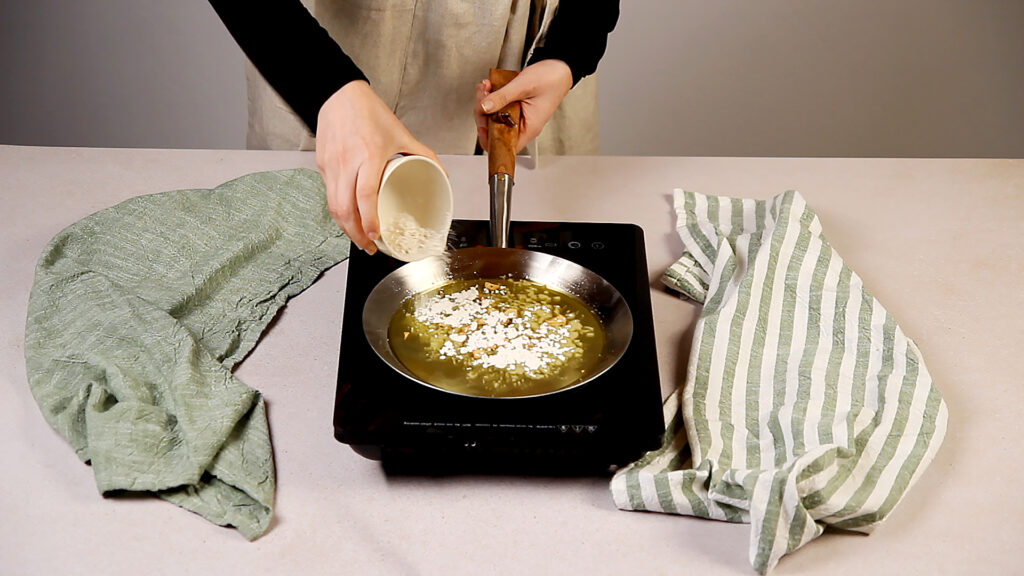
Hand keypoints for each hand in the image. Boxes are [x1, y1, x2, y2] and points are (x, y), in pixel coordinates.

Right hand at [316, 80, 439, 252]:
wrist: (338, 93)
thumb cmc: (368, 111)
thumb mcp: (400, 132)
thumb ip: (423, 153)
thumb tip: (440, 172)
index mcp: (368, 155)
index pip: (364, 195)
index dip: (368, 219)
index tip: (376, 235)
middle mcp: (346, 163)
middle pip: (343, 208)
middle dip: (355, 234)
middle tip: (369, 246)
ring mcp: (330, 165)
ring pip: (332, 205)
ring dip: (345, 227)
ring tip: (359, 238)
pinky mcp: (321, 165)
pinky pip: (328, 194)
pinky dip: (338, 210)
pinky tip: (349, 217)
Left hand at [474, 59, 573, 152]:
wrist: (560, 66)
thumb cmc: (552, 79)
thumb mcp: (523, 86)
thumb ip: (502, 97)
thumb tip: (484, 107)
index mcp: (529, 128)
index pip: (506, 146)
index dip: (490, 140)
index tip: (482, 125)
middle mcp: (522, 124)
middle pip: (495, 130)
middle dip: (484, 113)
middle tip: (483, 96)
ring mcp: (518, 115)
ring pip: (493, 116)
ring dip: (485, 102)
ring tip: (487, 87)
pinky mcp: (514, 106)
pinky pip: (498, 106)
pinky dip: (491, 96)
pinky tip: (491, 86)